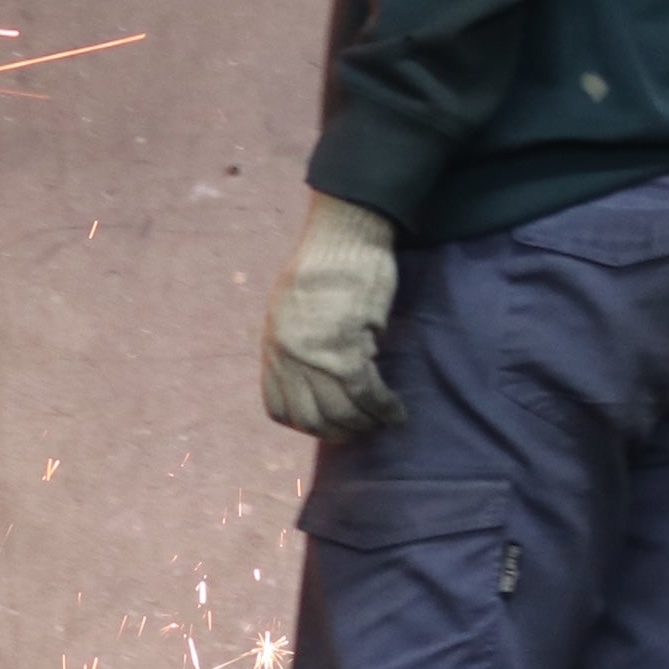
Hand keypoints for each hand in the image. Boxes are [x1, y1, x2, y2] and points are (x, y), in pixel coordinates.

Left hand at [261, 193, 405, 440]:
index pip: (279, 407)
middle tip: (361, 430)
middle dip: (339, 431)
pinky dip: (384, 408)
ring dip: (366, 423)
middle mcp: (288, 357)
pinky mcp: (348, 350)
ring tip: (383, 421)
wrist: (343, 238)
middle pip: (311, 418)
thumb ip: (296, 343)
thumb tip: (314, 374)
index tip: (329, 424)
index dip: (306, 424)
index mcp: (272, 346)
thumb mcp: (291, 308)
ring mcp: (315, 357)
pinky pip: (366, 394)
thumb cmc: (324, 265)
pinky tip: (396, 411)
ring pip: (341, 411)